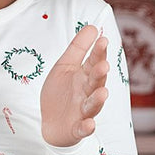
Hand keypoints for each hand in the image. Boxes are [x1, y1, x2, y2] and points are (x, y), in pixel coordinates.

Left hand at [41, 24, 108, 146]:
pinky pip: (83, 128)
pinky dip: (87, 127)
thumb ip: (78, 48)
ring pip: (93, 105)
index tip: (102, 40)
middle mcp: (88, 93)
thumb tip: (92, 26)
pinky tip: (89, 124)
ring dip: (98, 99)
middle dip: (99, 74)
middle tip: (103, 65)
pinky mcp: (77, 128)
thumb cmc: (61, 92)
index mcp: (85, 77)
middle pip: (96, 83)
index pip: (94, 62)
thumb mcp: (65, 66)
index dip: (98, 53)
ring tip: (102, 92)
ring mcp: (84, 111)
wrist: (51, 123)